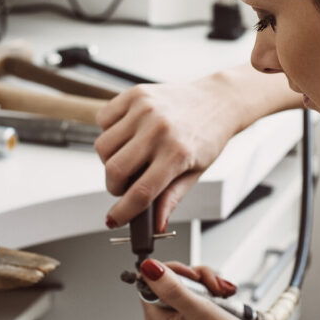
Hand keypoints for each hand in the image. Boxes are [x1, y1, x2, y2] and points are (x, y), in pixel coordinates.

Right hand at [95, 76, 242, 230]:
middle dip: (114, 187)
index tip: (113, 220)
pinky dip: (108, 131)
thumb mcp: (195, 172)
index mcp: (178, 153)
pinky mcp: (135, 94)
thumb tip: (155, 225)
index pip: (140, 193)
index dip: (122, 212)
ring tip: (129, 156)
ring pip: (103, 147)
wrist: (217, 100)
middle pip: (114, 170)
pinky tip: (127, 134)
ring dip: (109, 159)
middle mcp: (159, 130)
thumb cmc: (207, 137)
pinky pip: (102, 119)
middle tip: (125, 185)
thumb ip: (171, 198)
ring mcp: (145, 109)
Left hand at [139, 259, 270, 319]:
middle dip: (196, 279)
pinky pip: (198, 302)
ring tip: (223, 295)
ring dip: (207, 286)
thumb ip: (171, 287)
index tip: (194, 277)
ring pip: (188, 290)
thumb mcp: (198, 309)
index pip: (152, 283)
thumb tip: (147, 267)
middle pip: (171, 284)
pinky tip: (224, 302)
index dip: (174, 272)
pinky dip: (212, 297)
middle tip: (213, 287)